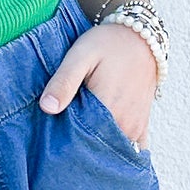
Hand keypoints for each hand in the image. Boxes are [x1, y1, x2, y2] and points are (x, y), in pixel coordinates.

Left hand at [37, 22, 158, 149]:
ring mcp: (136, 126)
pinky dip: (117, 152)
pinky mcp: (142, 124)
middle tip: (61, 146)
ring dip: (97, 150)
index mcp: (107, 109)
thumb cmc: (107, 44)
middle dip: (79, 151)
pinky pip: (133, 149)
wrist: (140, 37)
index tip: (52, 142)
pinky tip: (102, 150)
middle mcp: (125, 123)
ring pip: (113, 151)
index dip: (65, 145)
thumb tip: (47, 108)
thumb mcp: (79, 56)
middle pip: (97, 149)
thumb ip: (64, 82)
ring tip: (78, 145)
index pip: (82, 141)